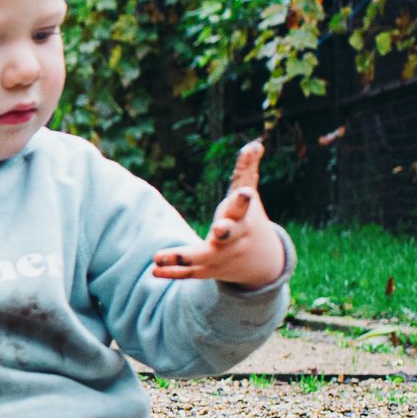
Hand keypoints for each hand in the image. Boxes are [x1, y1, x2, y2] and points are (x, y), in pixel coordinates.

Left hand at [152, 139, 285, 288]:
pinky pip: (190, 273)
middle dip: (225, 231)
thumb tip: (255, 144)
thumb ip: (246, 170)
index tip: (244, 193)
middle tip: (218, 229)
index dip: (243, 200)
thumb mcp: (248, 193)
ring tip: (157, 257)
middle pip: (229, 234)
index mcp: (243, 217)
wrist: (262, 262)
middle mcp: (233, 238)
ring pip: (202, 257)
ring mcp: (221, 256)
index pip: (244, 207)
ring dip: (180, 257)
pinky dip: (173, 272)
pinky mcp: (208, 269)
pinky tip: (154, 270)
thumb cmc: (249, 219)